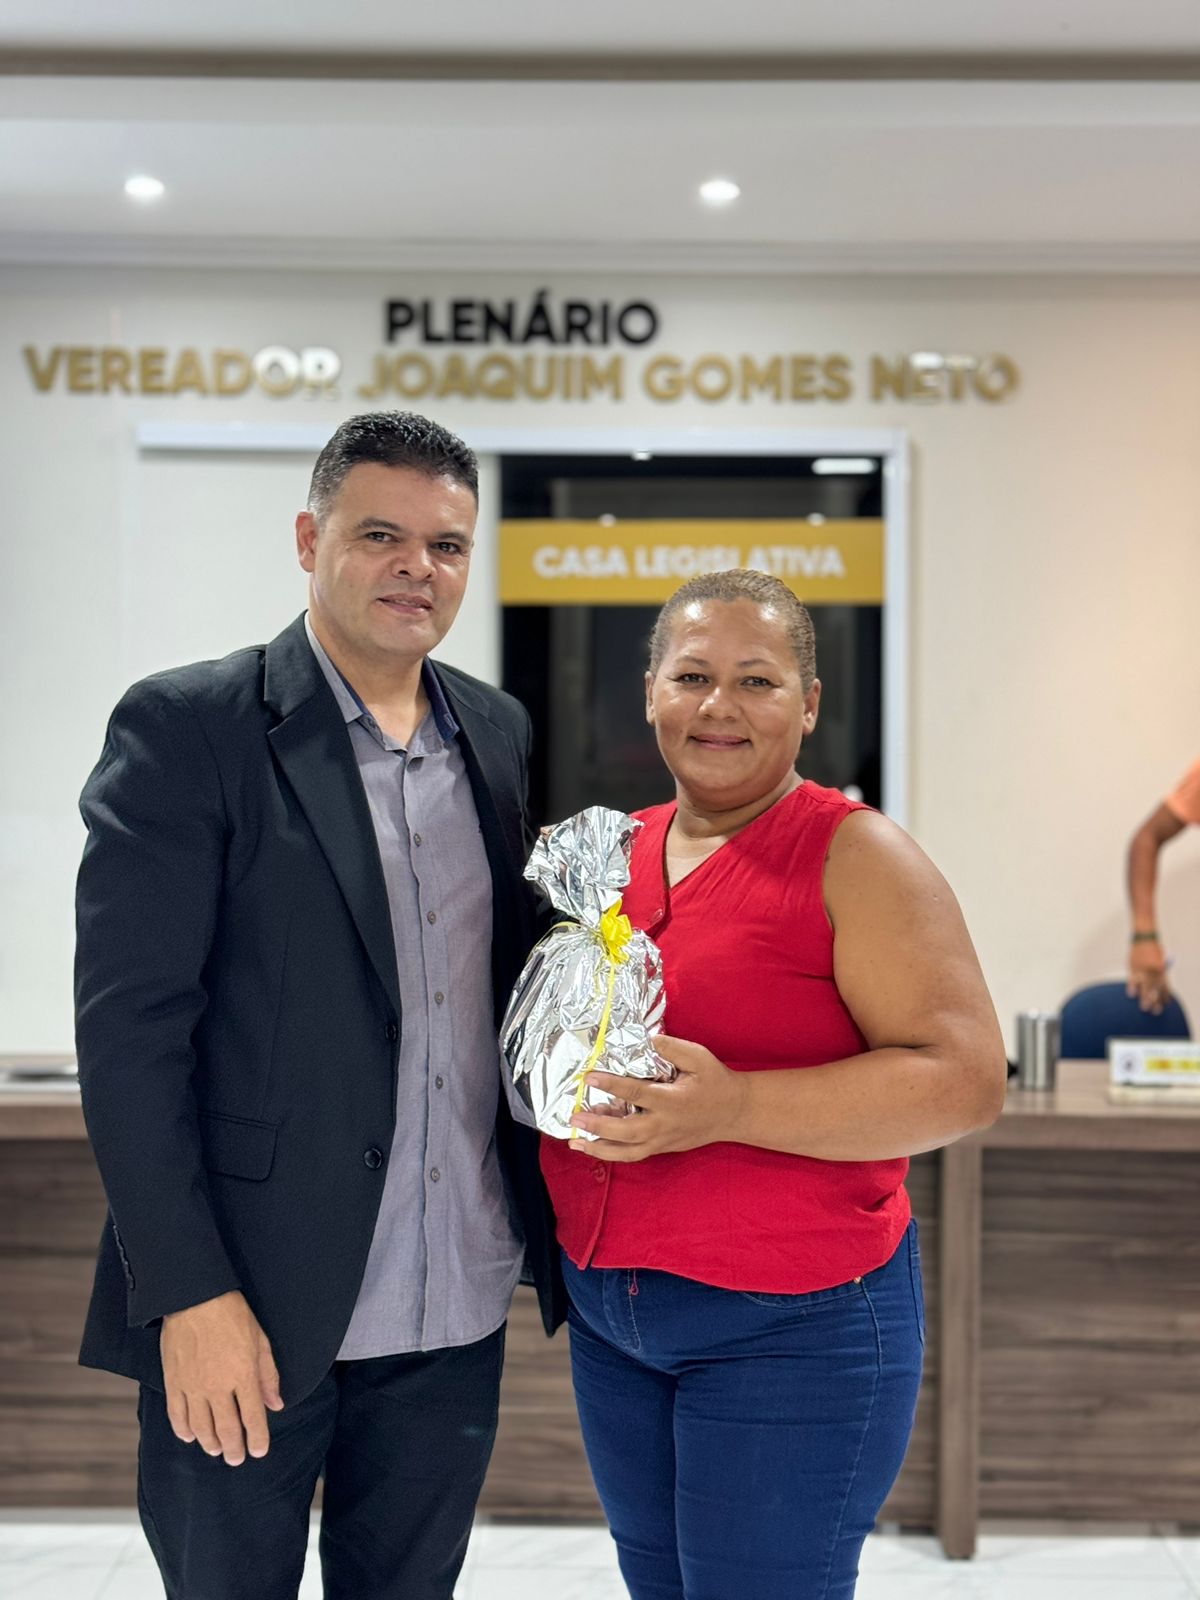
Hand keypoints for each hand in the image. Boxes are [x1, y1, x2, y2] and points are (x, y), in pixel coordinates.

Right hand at [160, 1290, 283, 1464]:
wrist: (195, 1297)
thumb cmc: (232, 1314)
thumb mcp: (260, 1340)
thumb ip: (268, 1376)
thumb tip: (276, 1405)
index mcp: (243, 1375)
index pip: (253, 1418)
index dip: (257, 1439)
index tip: (259, 1451)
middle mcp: (218, 1387)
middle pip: (227, 1429)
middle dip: (234, 1449)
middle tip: (236, 1459)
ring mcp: (193, 1387)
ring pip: (201, 1427)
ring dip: (210, 1443)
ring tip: (217, 1450)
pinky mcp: (174, 1382)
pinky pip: (177, 1415)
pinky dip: (183, 1430)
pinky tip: (189, 1436)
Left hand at [568, 1035, 749, 1160]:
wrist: (734, 1113)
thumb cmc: (715, 1081)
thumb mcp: (699, 1057)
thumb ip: (672, 1047)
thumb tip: (647, 1039)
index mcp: (672, 1099)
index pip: (635, 1092)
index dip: (610, 1084)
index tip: (589, 1077)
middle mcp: (664, 1124)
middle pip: (626, 1131)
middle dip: (597, 1125)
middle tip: (574, 1116)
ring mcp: (662, 1140)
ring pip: (627, 1152)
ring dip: (599, 1148)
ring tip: (575, 1142)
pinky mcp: (662, 1148)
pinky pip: (633, 1155)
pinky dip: (612, 1153)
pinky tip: (594, 1146)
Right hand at [1128, 939, 1169, 1014]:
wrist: (1144, 938)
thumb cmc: (1153, 950)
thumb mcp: (1159, 962)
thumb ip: (1159, 974)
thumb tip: (1157, 989)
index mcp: (1162, 970)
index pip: (1165, 986)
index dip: (1165, 996)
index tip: (1165, 1005)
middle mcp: (1154, 970)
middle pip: (1156, 989)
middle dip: (1156, 1001)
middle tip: (1155, 1011)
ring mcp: (1143, 969)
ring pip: (1144, 986)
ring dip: (1144, 998)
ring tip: (1144, 1007)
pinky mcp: (1133, 967)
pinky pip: (1133, 979)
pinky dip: (1132, 987)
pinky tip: (1131, 994)